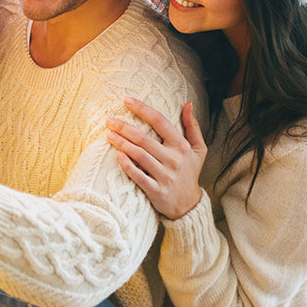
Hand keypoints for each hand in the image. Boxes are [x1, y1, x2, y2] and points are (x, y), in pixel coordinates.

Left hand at [106, 99, 206, 219]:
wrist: (189, 205)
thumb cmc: (189, 171)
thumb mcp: (198, 149)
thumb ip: (192, 126)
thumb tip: (188, 103)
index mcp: (182, 147)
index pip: (161, 122)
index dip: (143, 109)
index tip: (126, 100)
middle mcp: (174, 160)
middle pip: (144, 139)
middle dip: (124, 127)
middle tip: (109, 120)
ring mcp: (165, 176)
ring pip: (139, 155)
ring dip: (122, 143)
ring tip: (108, 134)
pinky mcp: (156, 191)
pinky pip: (138, 176)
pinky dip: (127, 165)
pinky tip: (116, 155)